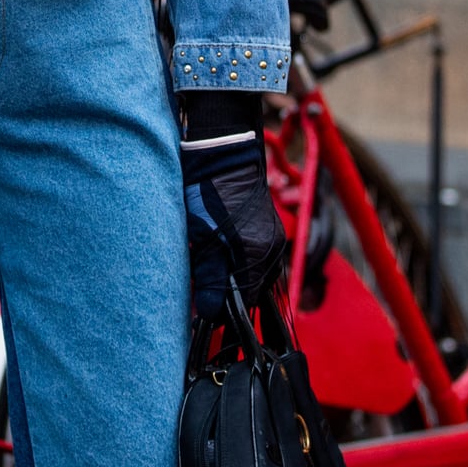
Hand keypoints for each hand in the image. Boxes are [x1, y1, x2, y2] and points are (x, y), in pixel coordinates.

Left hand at [181, 130, 283, 321]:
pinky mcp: (265, 228)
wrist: (220, 152)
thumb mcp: (203, 238)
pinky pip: (252, 258)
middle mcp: (271, 249)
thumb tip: (208, 314)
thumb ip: (209, 277)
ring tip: (203, 261)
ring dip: (227, 276)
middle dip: (222, 292)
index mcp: (257, 254)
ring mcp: (270, 238)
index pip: (244, 302)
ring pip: (249, 274)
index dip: (221, 310)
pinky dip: (233, 260)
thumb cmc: (208, 190)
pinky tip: (214, 249)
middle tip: (196, 287)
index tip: (200, 312)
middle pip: (248, 290)